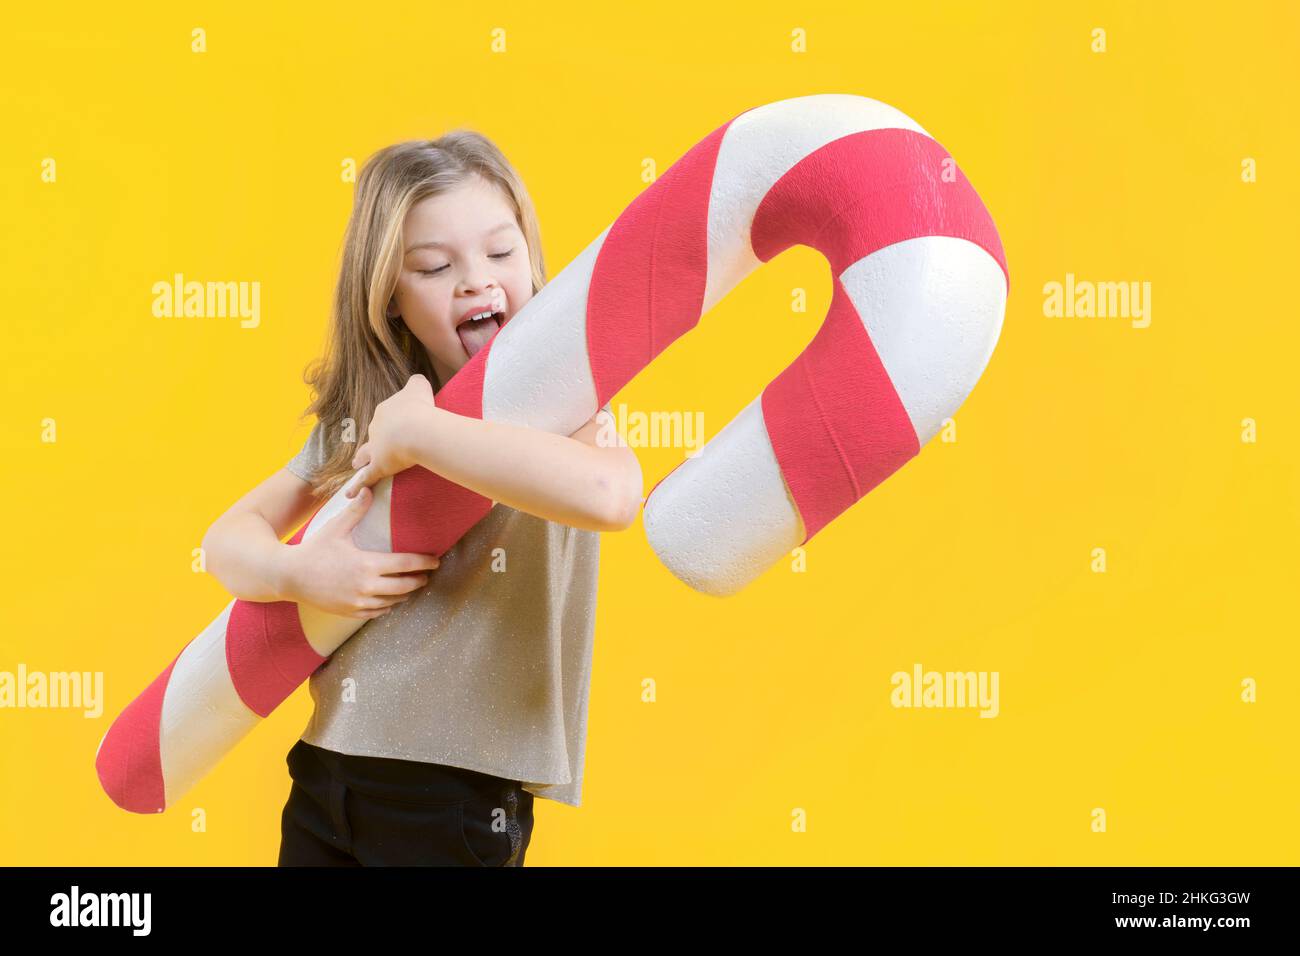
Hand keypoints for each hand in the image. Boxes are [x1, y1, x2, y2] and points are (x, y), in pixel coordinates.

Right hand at [280, 484, 440, 618]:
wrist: (289, 577)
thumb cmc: (313, 550)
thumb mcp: (335, 528)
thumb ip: (355, 511)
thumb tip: (367, 488)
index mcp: (367, 564)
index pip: (405, 564)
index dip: (424, 563)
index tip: (436, 561)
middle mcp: (366, 586)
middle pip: (405, 586)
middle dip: (419, 580)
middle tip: (427, 575)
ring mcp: (359, 602)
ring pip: (393, 601)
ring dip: (405, 594)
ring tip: (412, 586)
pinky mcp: (351, 612)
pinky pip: (377, 612)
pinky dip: (387, 606)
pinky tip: (390, 599)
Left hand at [344, 373, 435, 497]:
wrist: (416, 428)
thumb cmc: (420, 407)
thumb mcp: (419, 386)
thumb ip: (416, 383)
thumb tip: (417, 382)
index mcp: (385, 410)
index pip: (387, 415)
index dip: (396, 420)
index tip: (404, 423)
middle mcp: (376, 428)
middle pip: (375, 433)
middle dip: (378, 438)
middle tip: (383, 443)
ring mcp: (375, 448)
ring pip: (365, 454)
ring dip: (361, 459)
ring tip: (356, 464)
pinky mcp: (379, 466)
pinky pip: (367, 478)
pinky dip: (358, 486)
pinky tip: (349, 494)